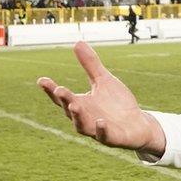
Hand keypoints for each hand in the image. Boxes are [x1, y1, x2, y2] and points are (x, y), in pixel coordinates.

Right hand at [37, 41, 165, 154]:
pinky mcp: (112, 138)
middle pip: (70, 110)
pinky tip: (101, 122)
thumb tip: (77, 42)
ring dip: (78, 117)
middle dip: (65, 100)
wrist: (138, 124)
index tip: (42, 80)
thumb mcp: (103, 80)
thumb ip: (90, 65)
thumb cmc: (117, 104)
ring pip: (82, 126)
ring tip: (74, 105)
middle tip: (60, 90)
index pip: (62, 98)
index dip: (51, 90)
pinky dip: (101, 130)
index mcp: (81, 104)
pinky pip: (104, 136)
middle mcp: (85, 118)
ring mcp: (97, 130)